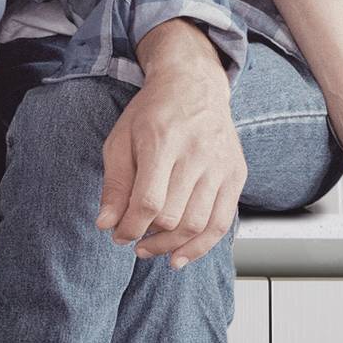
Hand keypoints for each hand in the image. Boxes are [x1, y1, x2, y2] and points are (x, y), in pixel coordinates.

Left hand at [98, 26, 247, 263]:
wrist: (194, 86)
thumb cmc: (153, 113)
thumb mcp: (121, 139)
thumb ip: (114, 183)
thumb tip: (106, 224)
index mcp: (163, 141)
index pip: (147, 201)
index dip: (129, 228)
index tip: (118, 236)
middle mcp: (197, 154)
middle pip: (172, 217)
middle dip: (147, 239)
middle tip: (133, 242)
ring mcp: (221, 165)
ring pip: (198, 225)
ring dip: (171, 247)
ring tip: (151, 249)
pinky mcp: (236, 175)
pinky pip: (222, 222)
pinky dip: (201, 246)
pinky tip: (180, 256)